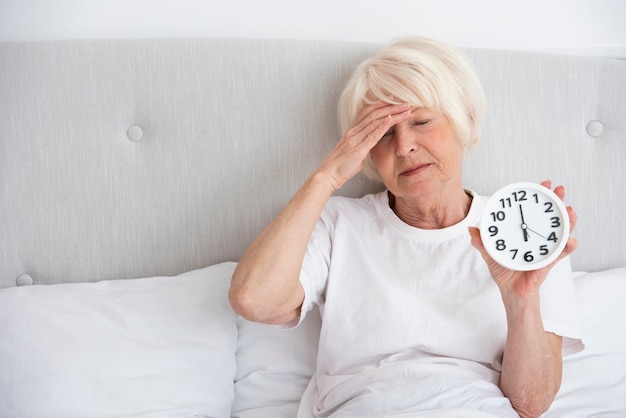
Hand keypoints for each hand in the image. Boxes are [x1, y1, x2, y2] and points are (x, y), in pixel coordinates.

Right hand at [317, 101, 410, 190]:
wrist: (328, 174)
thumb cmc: (340, 166)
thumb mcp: (354, 152)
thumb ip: (363, 146)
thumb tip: (371, 145)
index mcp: (352, 131)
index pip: (367, 112)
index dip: (381, 104)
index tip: (394, 100)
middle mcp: (353, 132)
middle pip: (374, 114)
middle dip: (391, 107)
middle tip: (405, 103)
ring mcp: (355, 139)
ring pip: (375, 121)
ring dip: (392, 114)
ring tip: (405, 109)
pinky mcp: (358, 149)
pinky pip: (372, 135)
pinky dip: (382, 126)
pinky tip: (391, 120)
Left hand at [469, 180, 577, 297]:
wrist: (512, 293)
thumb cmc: (505, 273)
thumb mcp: (491, 254)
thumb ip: (482, 241)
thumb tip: (470, 229)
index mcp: (526, 233)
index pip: (534, 211)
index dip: (540, 197)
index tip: (543, 184)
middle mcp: (539, 239)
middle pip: (552, 217)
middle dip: (557, 201)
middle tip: (559, 189)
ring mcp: (546, 249)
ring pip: (562, 232)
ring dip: (568, 220)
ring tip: (570, 210)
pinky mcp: (549, 262)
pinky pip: (561, 253)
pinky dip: (568, 246)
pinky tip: (570, 240)